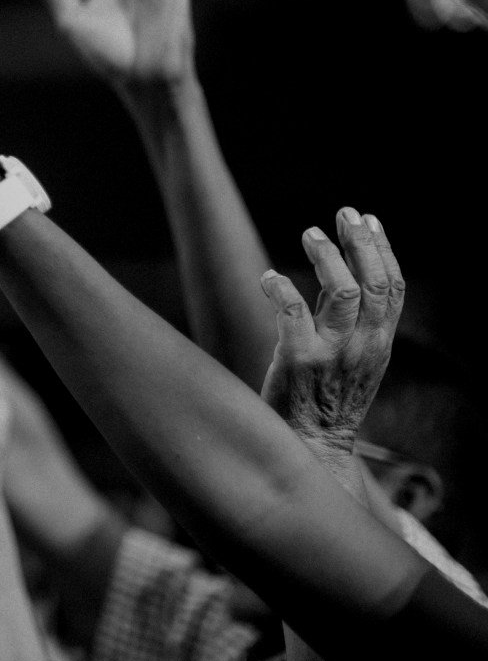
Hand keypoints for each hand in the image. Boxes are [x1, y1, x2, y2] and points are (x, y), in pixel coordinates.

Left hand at [258, 209, 404, 459]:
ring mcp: (332, 353)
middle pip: (374, 283)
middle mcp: (363, 346)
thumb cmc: (324, 397)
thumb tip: (337, 267)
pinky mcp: (298, 360)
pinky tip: (268, 277)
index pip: (393, 288)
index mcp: (379, 343)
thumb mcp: (352, 356)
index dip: (383, 249)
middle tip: (343, 214)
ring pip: (340, 291)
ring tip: (309, 234)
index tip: (368, 219)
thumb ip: (346, 316)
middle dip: (361, 243)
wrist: (308, 445)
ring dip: (325, 256)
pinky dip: (279, 287)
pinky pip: (291, 312)